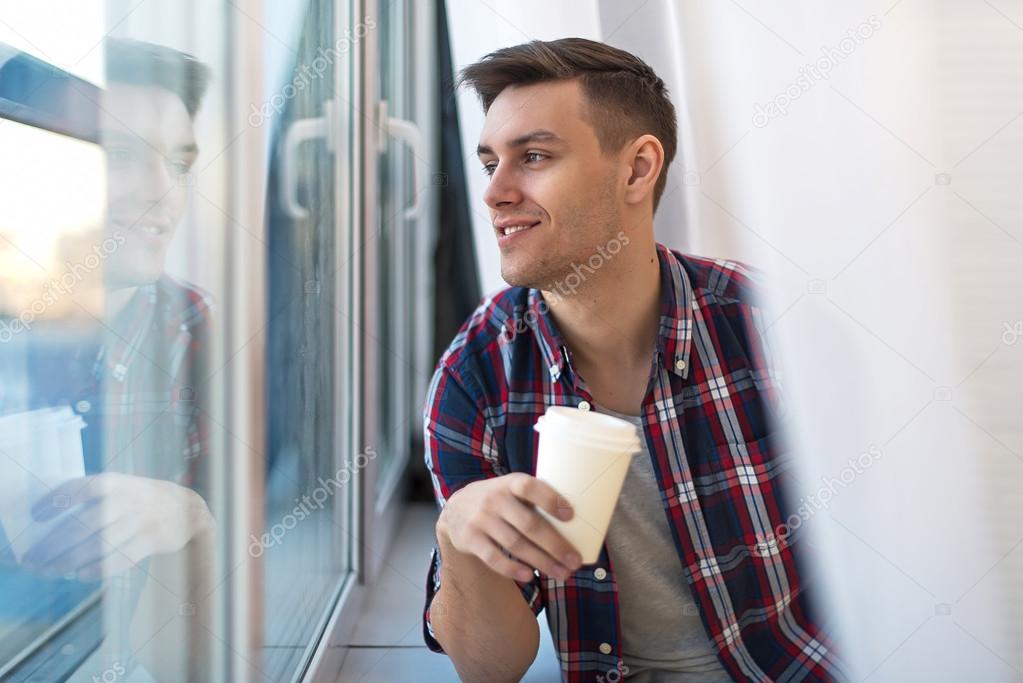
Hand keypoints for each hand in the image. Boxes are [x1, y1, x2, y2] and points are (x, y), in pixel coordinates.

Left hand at [22, 472, 213, 580]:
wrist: (188, 508)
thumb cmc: (143, 499)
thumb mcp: (123, 486)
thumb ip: (94, 498)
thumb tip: (52, 524)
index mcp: (116, 482)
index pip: (81, 488)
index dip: (56, 501)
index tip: (35, 516)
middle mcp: (128, 500)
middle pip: (84, 524)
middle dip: (53, 544)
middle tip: (32, 559)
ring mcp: (141, 521)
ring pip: (99, 545)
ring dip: (69, 561)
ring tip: (49, 570)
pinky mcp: (152, 541)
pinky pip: (121, 559)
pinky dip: (98, 569)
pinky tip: (80, 574)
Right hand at [437, 472, 581, 582]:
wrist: (456, 509)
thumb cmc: (499, 501)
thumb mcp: (511, 489)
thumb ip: (535, 500)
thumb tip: (578, 521)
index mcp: (509, 483)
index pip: (529, 488)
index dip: (550, 500)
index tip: (571, 515)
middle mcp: (494, 499)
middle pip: (528, 524)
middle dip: (555, 545)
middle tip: (575, 561)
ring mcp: (480, 520)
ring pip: (515, 545)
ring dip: (541, 562)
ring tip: (562, 573)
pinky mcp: (470, 539)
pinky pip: (494, 558)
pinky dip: (512, 569)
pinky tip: (529, 577)